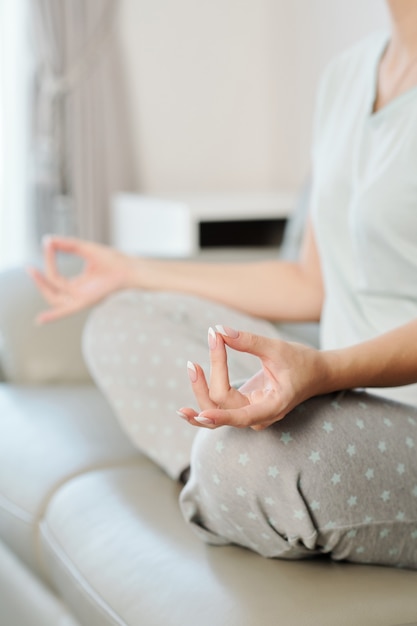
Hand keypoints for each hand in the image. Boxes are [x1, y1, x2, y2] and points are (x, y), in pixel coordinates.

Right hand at [27, 236, 131, 322]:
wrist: (128, 267)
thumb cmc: (113, 260)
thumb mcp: (85, 249)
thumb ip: (67, 244)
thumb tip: (48, 240)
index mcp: (78, 285)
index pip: (56, 278)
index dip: (49, 261)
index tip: (47, 245)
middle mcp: (78, 294)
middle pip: (51, 292)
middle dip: (39, 281)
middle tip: (30, 269)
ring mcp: (81, 299)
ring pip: (54, 298)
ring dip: (42, 286)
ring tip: (32, 271)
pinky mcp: (86, 301)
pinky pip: (65, 310)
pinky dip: (53, 315)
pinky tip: (40, 320)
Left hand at [178, 326, 326, 429]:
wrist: (317, 373)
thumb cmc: (302, 361)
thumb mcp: (277, 349)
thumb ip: (248, 341)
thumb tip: (218, 331)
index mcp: (272, 406)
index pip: (242, 416)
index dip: (222, 416)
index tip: (201, 414)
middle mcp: (258, 416)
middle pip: (222, 406)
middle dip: (207, 382)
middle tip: (201, 353)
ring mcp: (249, 414)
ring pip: (215, 409)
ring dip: (200, 390)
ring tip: (191, 367)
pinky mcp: (243, 407)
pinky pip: (217, 408)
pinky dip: (202, 401)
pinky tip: (185, 410)